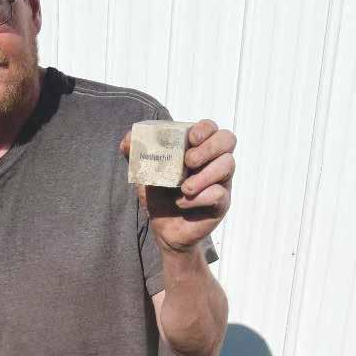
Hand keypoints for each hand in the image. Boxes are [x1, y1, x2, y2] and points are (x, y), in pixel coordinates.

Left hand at [120, 119, 235, 254]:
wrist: (163, 228)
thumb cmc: (158, 194)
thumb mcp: (144, 172)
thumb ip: (135, 153)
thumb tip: (127, 140)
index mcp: (197, 148)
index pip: (211, 127)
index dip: (204, 129)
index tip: (190, 139)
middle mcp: (213, 161)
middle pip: (228, 139)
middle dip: (208, 147)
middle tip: (188, 162)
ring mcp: (221, 181)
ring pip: (228, 164)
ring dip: (204, 175)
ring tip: (184, 188)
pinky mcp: (221, 203)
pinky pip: (220, 193)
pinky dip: (199, 198)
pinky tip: (182, 203)